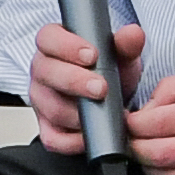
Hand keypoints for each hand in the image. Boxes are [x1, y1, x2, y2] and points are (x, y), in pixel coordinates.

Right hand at [26, 21, 145, 153]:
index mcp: (54, 44)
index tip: (92, 55)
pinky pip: (53, 138)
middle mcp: (42, 70)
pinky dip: (73, 140)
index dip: (67, 46)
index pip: (48, 38)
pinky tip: (91, 135)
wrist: (110, 98)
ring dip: (77, 113)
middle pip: (46, 72)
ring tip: (101, 114)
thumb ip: (126, 44)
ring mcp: (42, 100)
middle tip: (101, 88)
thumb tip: (133, 34)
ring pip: (50, 107)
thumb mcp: (120, 55)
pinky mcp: (46, 128)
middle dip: (75, 81)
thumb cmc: (108, 71)